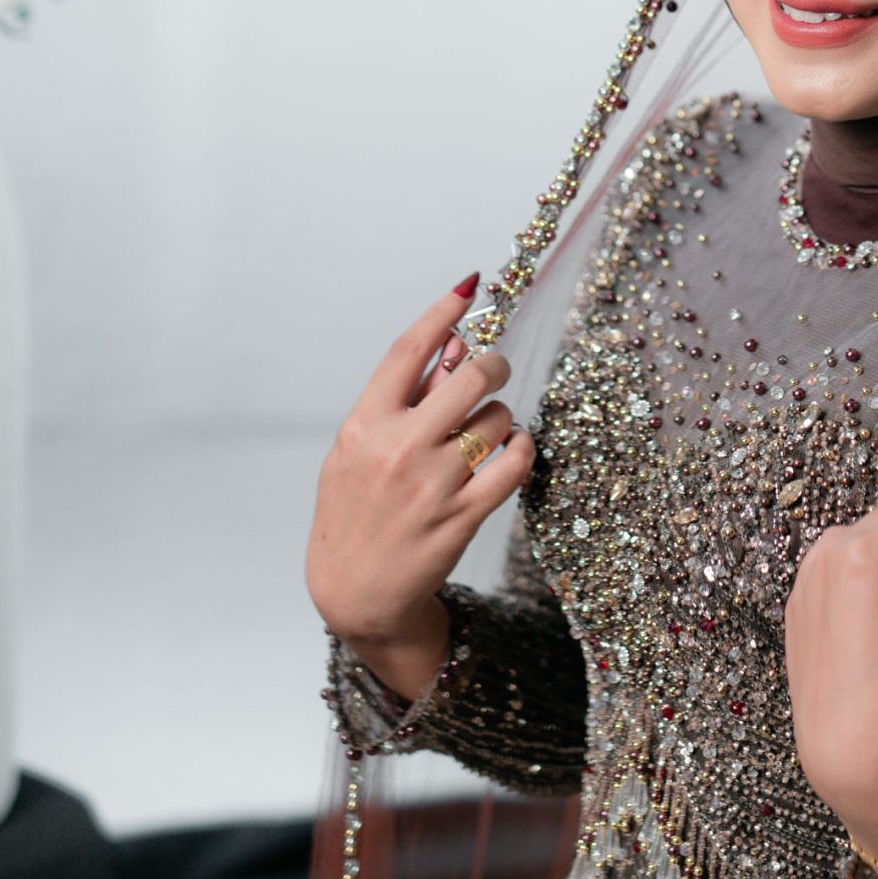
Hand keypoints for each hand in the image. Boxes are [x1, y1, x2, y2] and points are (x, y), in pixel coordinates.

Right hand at [305, 283, 532, 699]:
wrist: (355, 592)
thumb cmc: (356, 511)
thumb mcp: (359, 449)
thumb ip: (404, 398)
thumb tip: (454, 344)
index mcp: (364, 425)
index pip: (409, 350)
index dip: (442, 311)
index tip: (468, 286)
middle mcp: (398, 449)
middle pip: (471, 376)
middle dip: (493, 365)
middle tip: (494, 370)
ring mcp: (432, 485)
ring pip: (497, 419)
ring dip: (501, 418)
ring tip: (484, 435)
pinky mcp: (462, 517)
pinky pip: (515, 464)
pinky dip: (522, 450)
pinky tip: (512, 452)